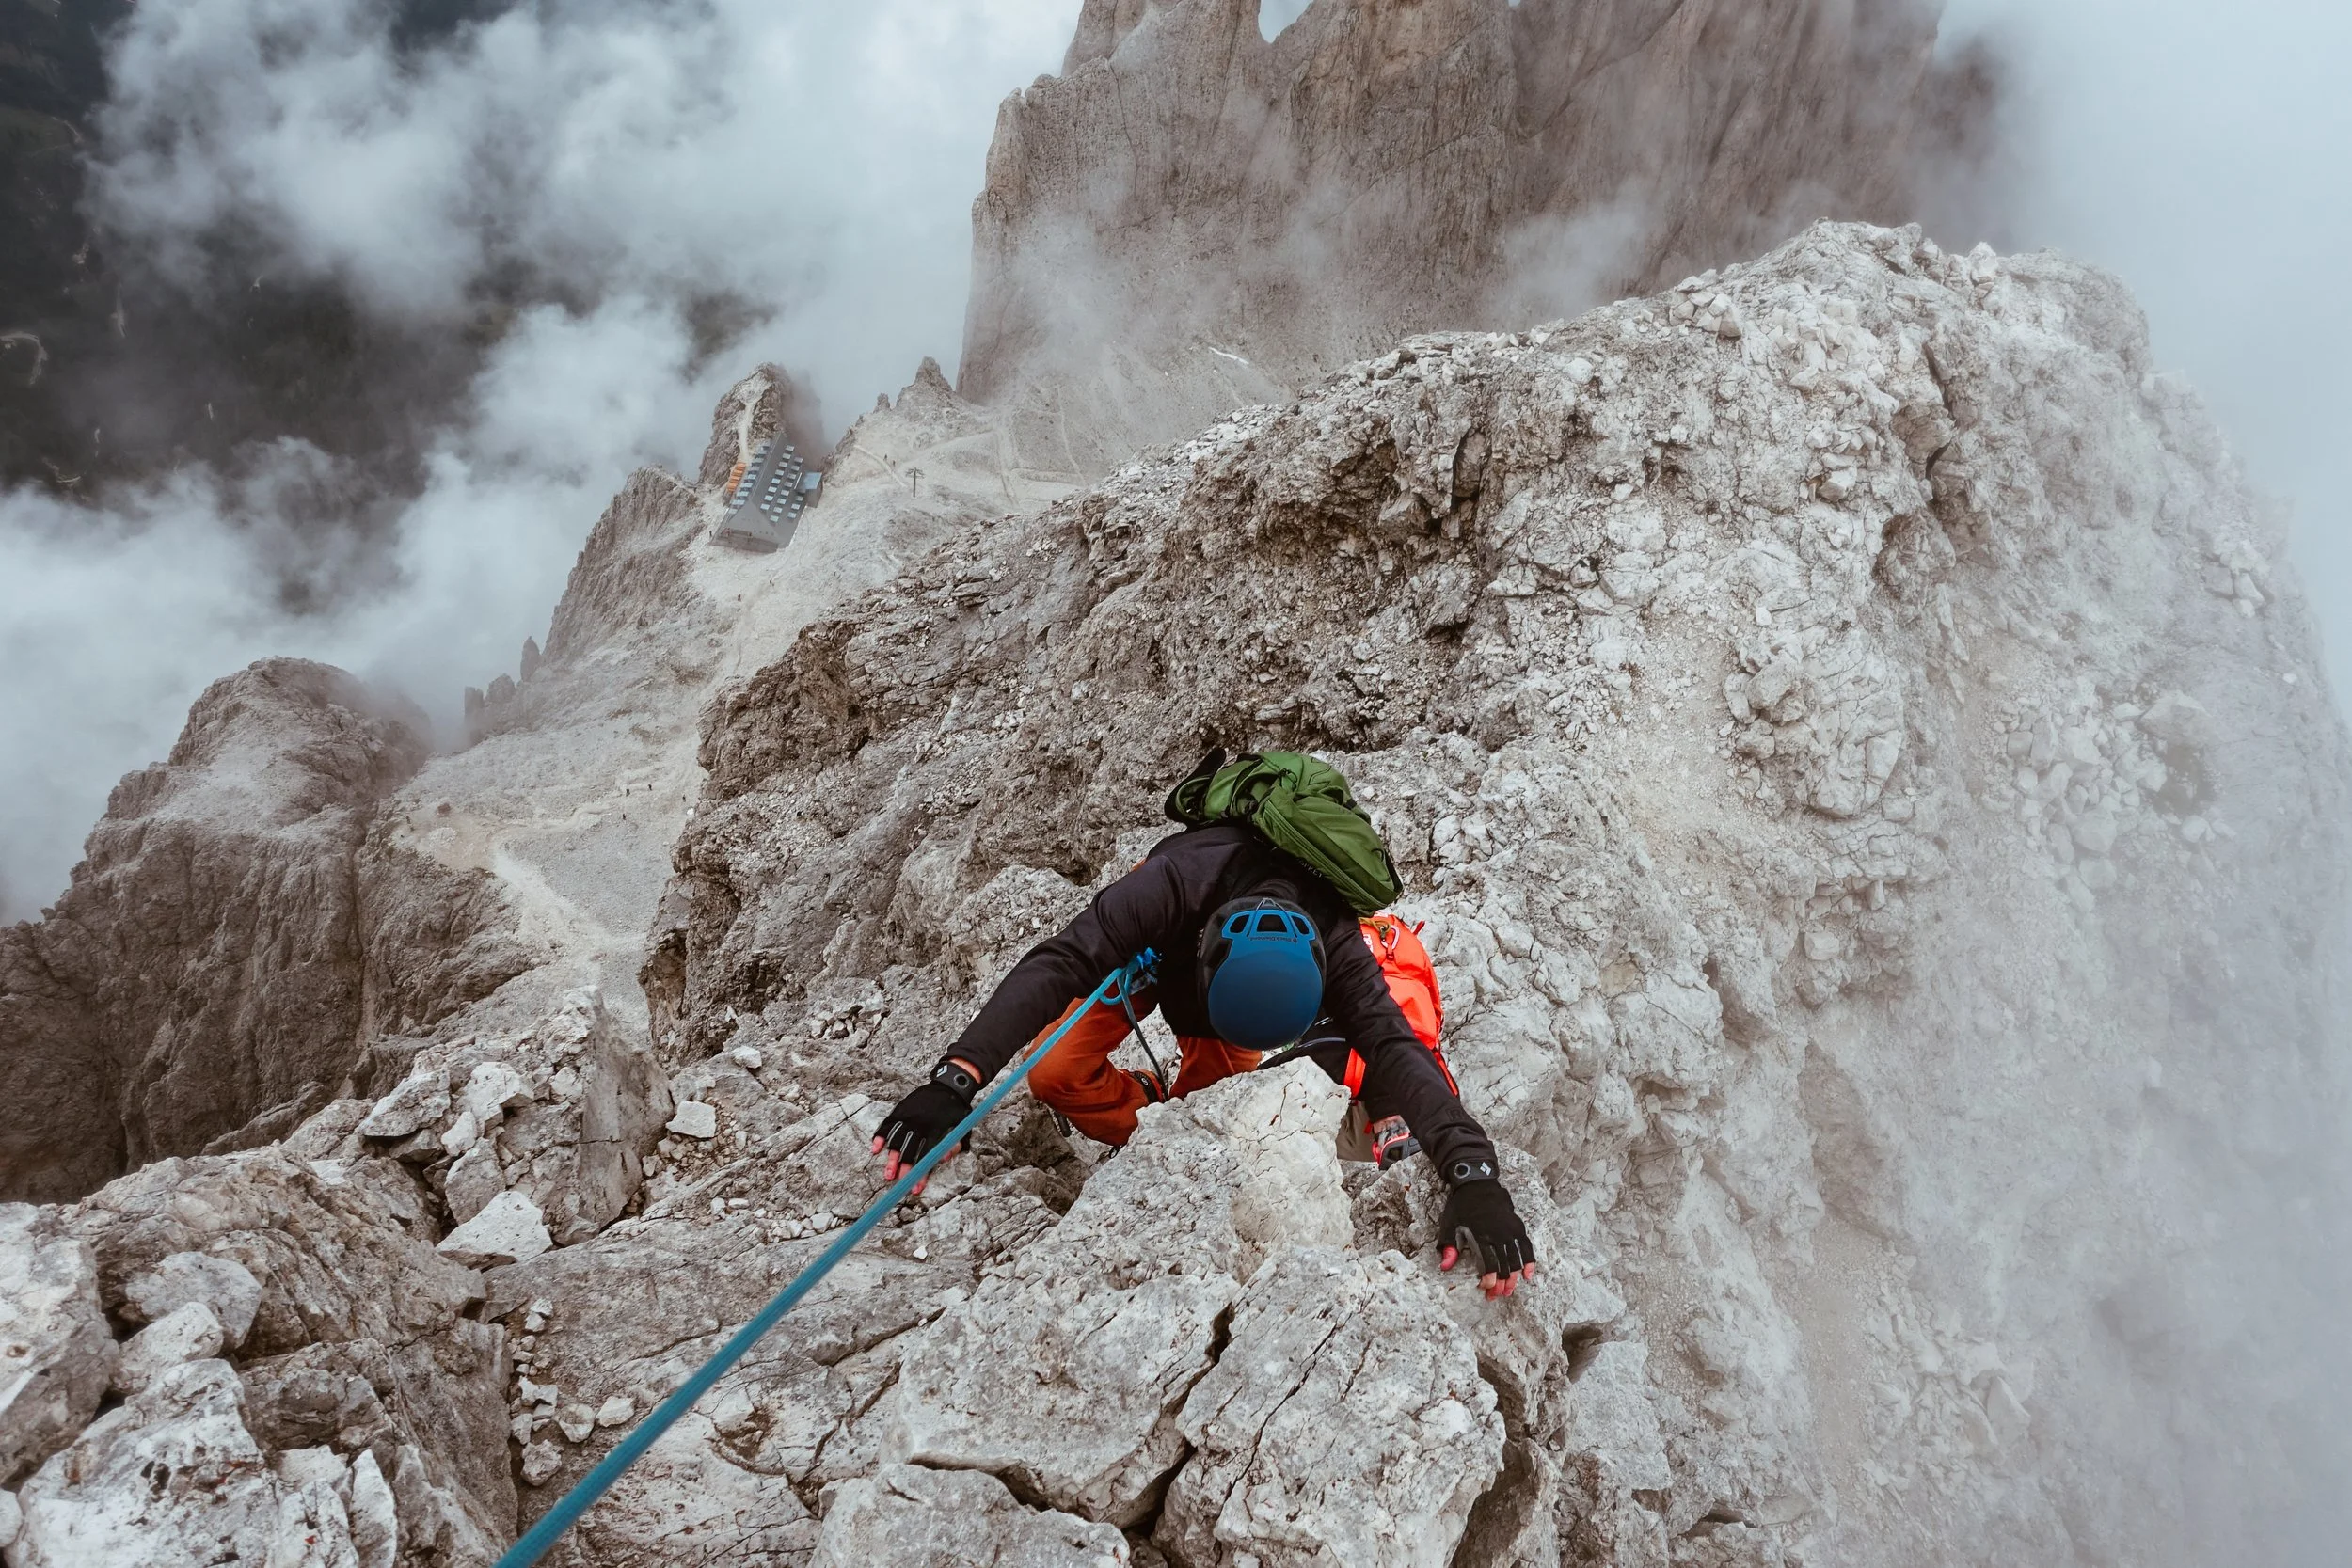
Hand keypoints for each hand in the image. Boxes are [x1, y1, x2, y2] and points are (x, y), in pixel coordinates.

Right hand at [871, 1062, 978, 1195]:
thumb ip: (955, 1144)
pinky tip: (875, 1149)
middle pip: (909, 1151)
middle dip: (905, 1170)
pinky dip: (879, 1137)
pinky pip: (887, 1125)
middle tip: (901, 1184)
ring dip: (891, 1159)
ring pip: (896, 1140)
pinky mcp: (900, 1109)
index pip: (926, 1155)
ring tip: (888, 1175)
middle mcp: (920, 1123)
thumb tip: (943, 1159)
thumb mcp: (963, 1126)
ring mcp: (908, 1116)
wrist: (948, 1085)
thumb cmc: (956, 1109)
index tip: (916, 1188)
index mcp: (936, 1128)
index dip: (921, 1173)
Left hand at [1437, 1172, 1536, 1298]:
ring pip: (1516, 1260)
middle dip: (1501, 1284)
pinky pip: (1526, 1247)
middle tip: (1496, 1295)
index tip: (1485, 1288)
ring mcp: (1510, 1230)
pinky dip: (1530, 1262)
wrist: (1477, 1184)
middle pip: (1504, 1265)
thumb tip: (1445, 1268)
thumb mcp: (1449, 1225)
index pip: (1490, 1263)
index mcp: (1481, 1235)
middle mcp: (1499, 1234)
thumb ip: (1448, 1247)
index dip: (1490, 1279)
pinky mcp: (1518, 1226)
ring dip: (1514, 1278)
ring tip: (1509, 1291)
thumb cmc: (1460, 1207)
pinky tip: (1528, 1276)